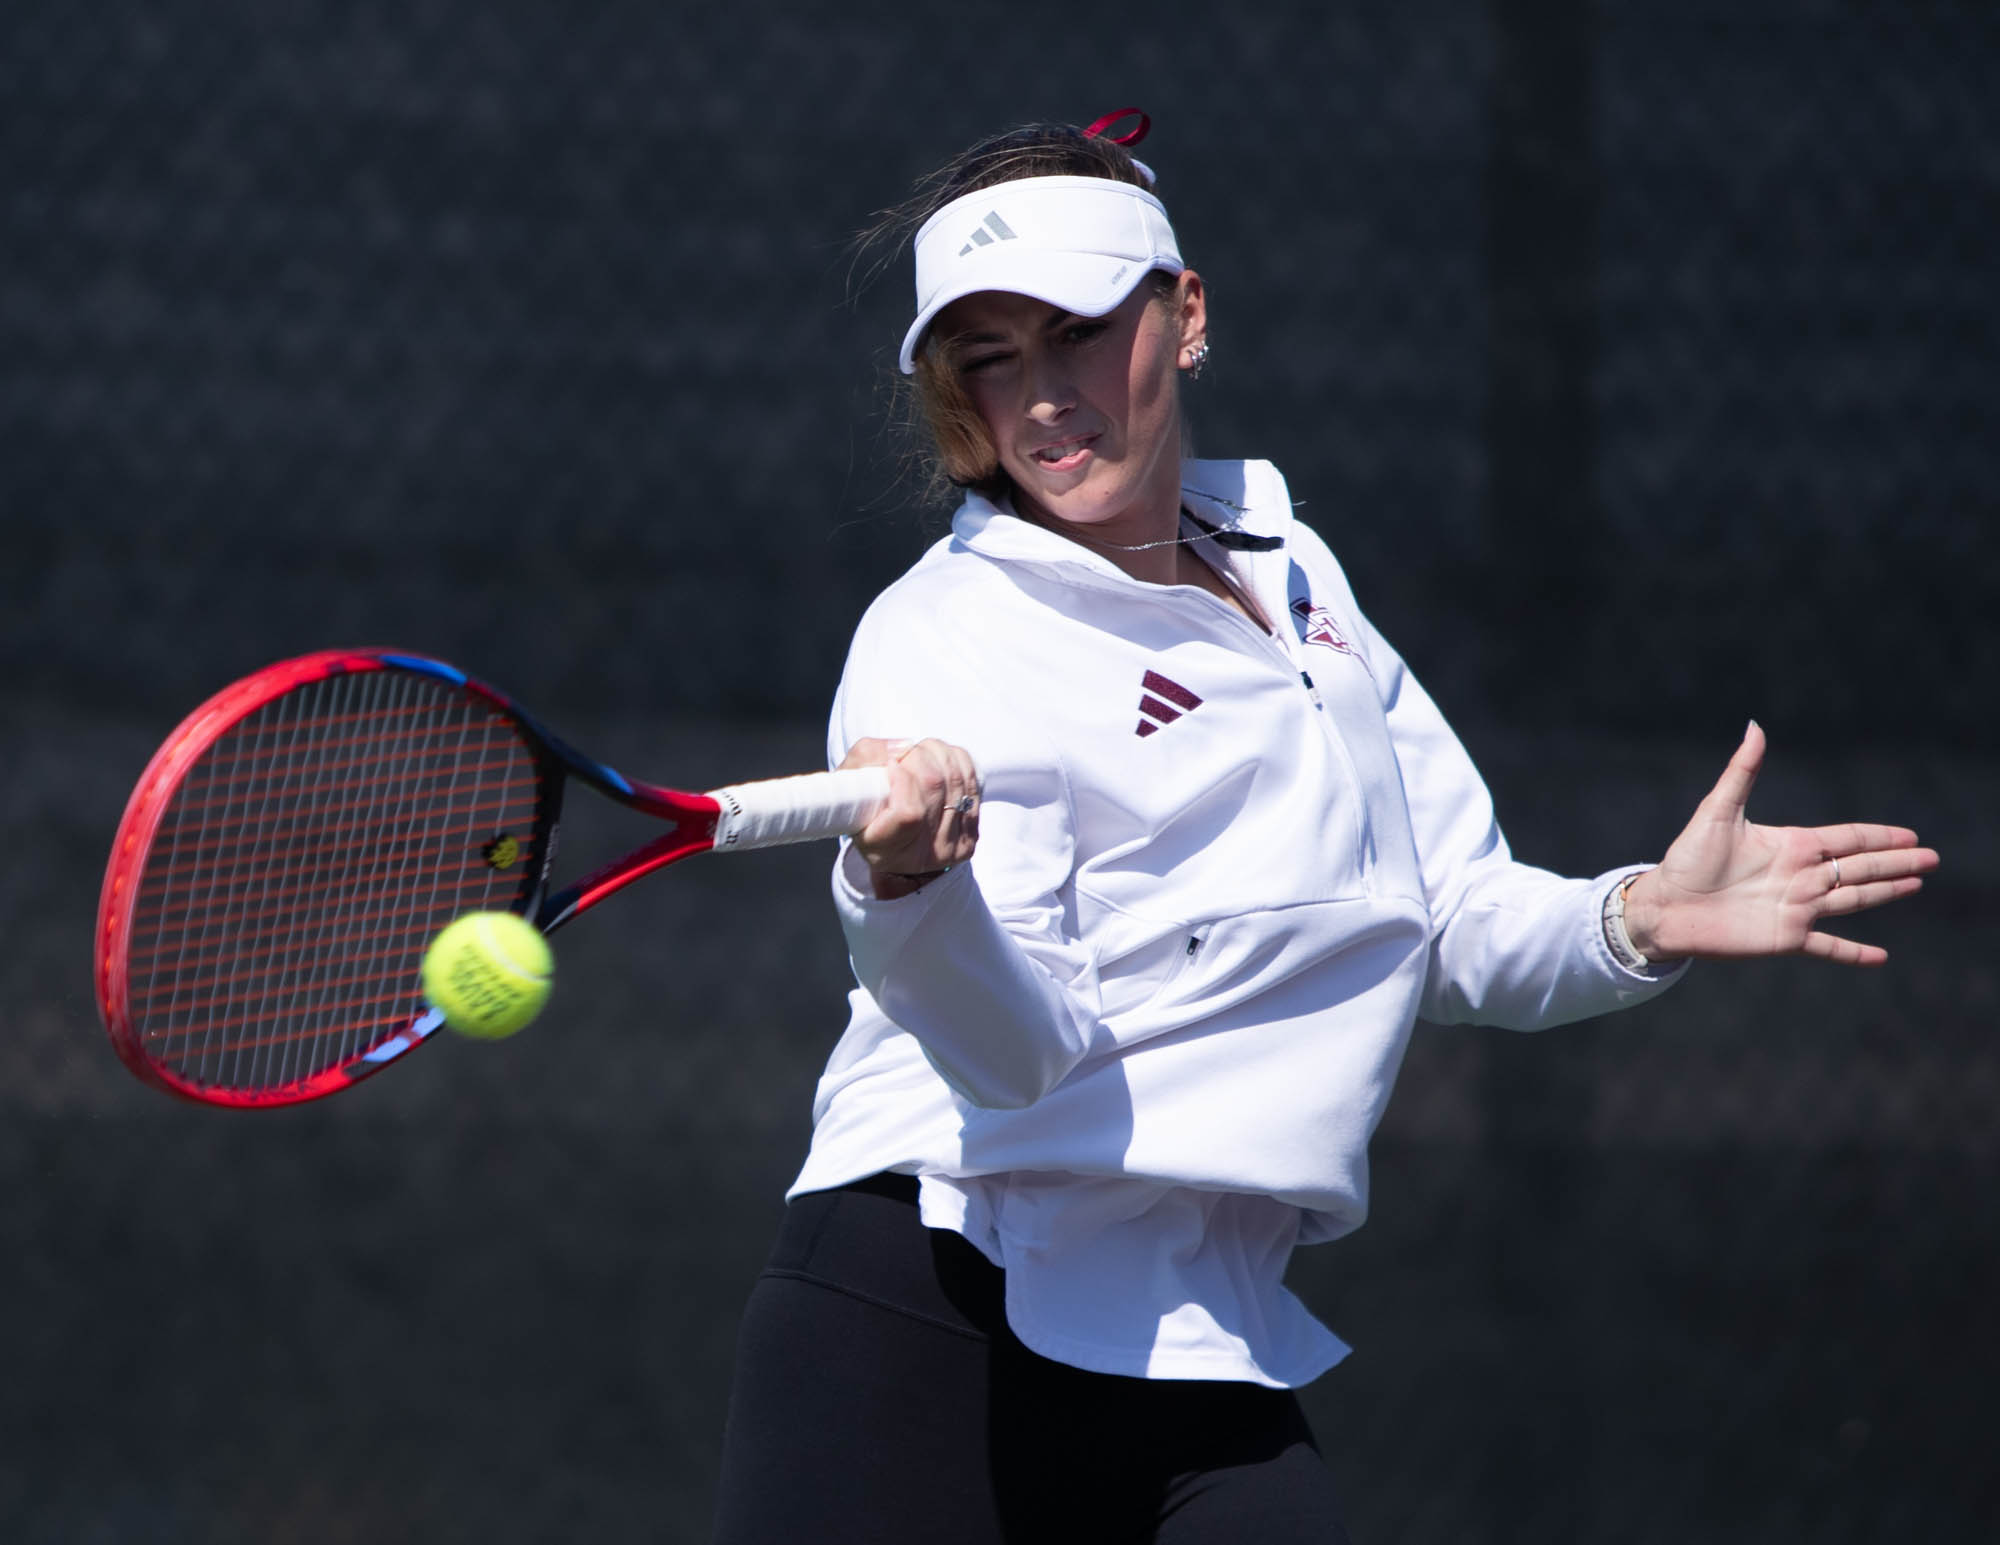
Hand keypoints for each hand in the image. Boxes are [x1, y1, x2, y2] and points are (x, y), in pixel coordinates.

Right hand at [837, 737, 981, 899]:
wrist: (892, 846)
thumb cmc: (863, 808)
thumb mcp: (847, 783)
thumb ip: (866, 757)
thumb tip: (905, 746)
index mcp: (884, 848)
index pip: (909, 812)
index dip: (903, 778)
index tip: (890, 766)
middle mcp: (920, 855)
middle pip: (935, 786)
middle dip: (919, 756)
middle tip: (904, 755)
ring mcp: (950, 849)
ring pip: (956, 780)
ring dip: (938, 754)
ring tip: (920, 755)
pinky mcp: (970, 838)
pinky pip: (973, 785)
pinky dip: (957, 762)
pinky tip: (940, 761)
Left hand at [1621, 721, 1938, 966]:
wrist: (1665, 907)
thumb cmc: (1687, 859)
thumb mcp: (1717, 811)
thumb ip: (1742, 772)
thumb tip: (1755, 725)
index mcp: (1792, 845)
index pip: (1848, 838)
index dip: (1881, 836)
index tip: (1910, 835)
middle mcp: (1801, 876)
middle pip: (1861, 867)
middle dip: (1897, 862)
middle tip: (1932, 858)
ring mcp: (1798, 908)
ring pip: (1854, 899)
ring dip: (1886, 893)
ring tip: (1916, 885)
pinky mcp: (1787, 938)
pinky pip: (1829, 947)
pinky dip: (1854, 953)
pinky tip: (1881, 957)